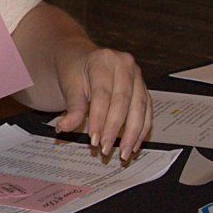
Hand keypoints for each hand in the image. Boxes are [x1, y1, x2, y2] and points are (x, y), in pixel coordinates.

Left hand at [52, 46, 149, 160]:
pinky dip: (142, 129)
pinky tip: (135, 145)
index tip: (94, 140)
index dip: (99, 118)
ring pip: (139, 107)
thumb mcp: (70, 87)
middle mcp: (124, 64)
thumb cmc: (75, 72)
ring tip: (124, 153)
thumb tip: (65, 127)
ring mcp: (137, 75)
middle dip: (115, 129)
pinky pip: (147, 110)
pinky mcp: (143, 88)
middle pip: (123, 100)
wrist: (82, 60)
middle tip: (106, 149)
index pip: (102, 93)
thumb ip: (72, 108)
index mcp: (104, 59)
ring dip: (133, 133)